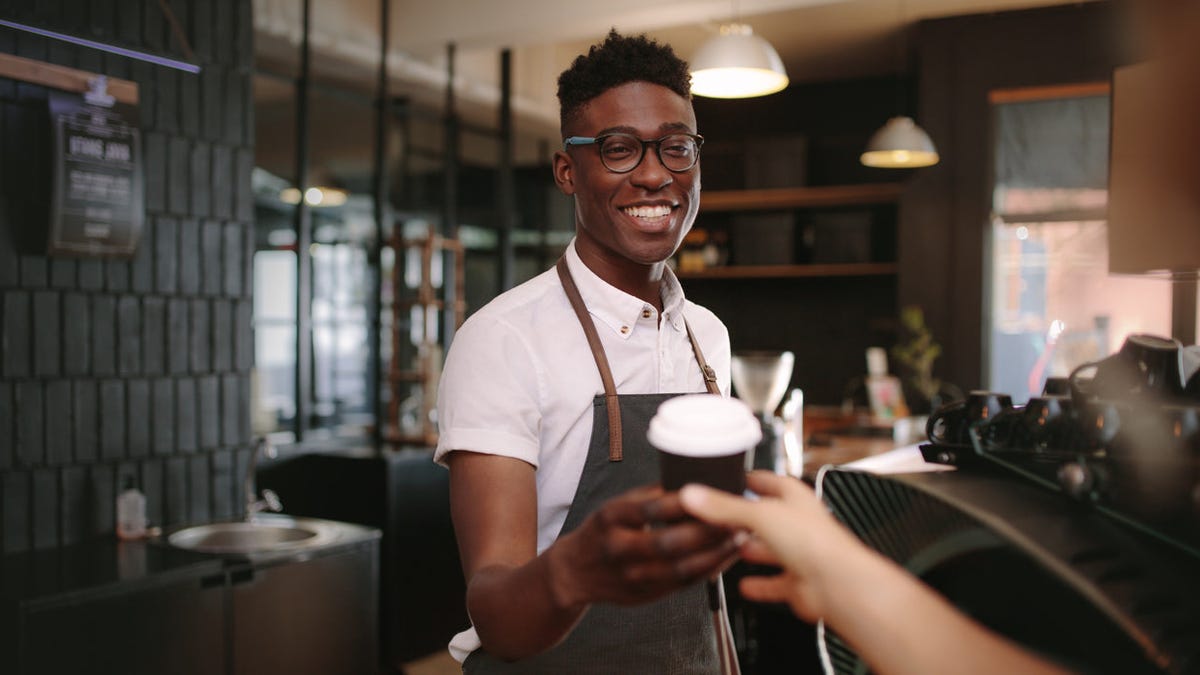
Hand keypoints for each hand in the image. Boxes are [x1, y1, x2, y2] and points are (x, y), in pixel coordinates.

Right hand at [547, 484, 740, 608]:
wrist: (574, 572)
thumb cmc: (603, 531)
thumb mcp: (616, 506)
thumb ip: (650, 497)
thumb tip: (694, 481)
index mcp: (611, 518)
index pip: (650, 509)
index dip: (684, 503)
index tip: (714, 493)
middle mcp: (619, 549)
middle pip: (669, 542)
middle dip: (707, 532)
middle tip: (737, 517)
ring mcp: (631, 576)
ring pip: (680, 569)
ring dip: (715, 553)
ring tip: (740, 537)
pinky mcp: (645, 595)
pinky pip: (684, 584)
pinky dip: (709, 569)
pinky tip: (726, 556)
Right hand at [679, 471, 868, 621]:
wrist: (837, 584)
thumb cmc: (815, 541)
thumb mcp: (759, 514)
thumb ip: (723, 507)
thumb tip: (693, 494)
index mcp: (794, 497)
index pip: (768, 481)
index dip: (748, 480)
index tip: (727, 481)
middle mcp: (799, 523)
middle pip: (768, 516)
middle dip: (746, 517)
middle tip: (722, 517)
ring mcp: (800, 553)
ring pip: (771, 548)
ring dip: (753, 549)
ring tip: (730, 548)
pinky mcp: (798, 582)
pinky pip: (775, 582)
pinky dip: (760, 584)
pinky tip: (745, 585)